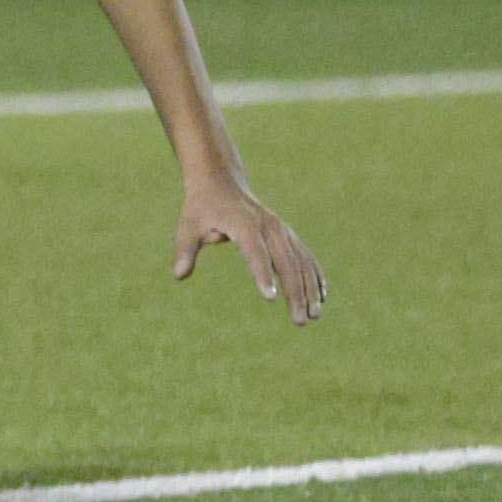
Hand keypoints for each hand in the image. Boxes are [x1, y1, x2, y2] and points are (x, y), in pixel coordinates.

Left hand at [174, 177, 327, 323]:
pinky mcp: (287, 234)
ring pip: (301, 261)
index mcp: (243, 224)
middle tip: (299, 321)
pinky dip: (315, 275)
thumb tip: (179, 275)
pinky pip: (306, 256)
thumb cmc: (202, 207)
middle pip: (287, 261)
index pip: (255, 252)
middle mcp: (268, 226)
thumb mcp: (187, 225)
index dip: (263, 274)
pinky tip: (321, 297)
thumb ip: (185, 249)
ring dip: (310, 288)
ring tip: (314, 316)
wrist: (221, 181)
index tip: (270, 297)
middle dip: (295, 292)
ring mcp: (281, 230)